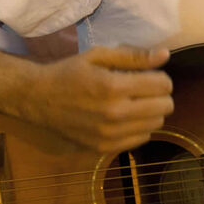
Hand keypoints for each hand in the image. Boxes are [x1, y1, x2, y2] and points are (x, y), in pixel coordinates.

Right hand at [13, 46, 173, 152]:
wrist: (38, 100)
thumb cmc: (69, 73)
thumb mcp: (98, 56)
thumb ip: (133, 56)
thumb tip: (165, 55)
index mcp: (114, 87)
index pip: (162, 85)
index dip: (161, 77)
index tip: (149, 75)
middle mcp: (115, 113)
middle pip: (165, 106)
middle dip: (160, 94)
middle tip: (145, 89)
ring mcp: (110, 134)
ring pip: (156, 124)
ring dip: (152, 111)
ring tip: (136, 102)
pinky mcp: (104, 147)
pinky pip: (141, 139)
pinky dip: (140, 127)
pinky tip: (126, 117)